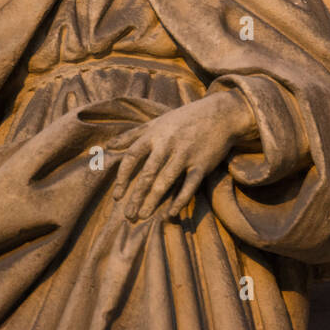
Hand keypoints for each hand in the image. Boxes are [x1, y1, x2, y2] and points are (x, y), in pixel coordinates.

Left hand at [112, 90, 256, 221]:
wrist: (221, 114)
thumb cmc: (185, 118)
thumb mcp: (157, 122)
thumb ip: (133, 134)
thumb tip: (108, 145)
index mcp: (154, 134)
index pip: (132, 157)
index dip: (123, 177)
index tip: (117, 196)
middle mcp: (168, 144)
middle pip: (147, 173)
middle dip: (136, 195)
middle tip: (128, 215)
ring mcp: (186, 154)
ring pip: (166, 181)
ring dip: (153, 200)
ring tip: (143, 216)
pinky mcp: (202, 164)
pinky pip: (189, 185)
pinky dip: (180, 200)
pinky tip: (171, 213)